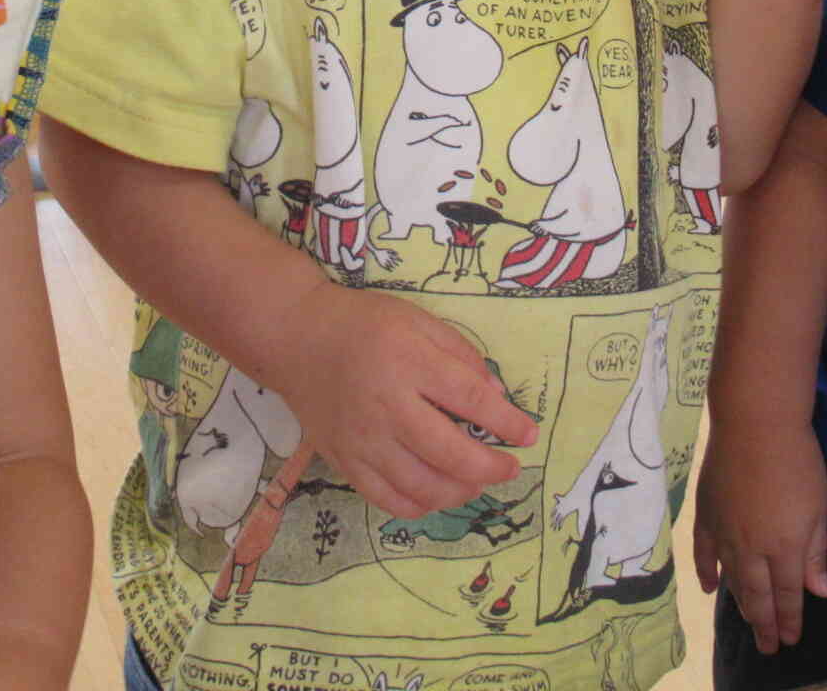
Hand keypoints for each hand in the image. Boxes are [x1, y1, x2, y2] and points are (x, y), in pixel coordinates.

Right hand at [278, 283, 537, 518]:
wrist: (297, 338)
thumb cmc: (364, 324)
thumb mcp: (418, 320)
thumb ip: (461, 354)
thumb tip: (496, 397)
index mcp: (410, 363)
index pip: (471, 401)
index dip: (507, 423)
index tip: (528, 435)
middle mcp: (387, 407)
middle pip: (451, 454)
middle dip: (491, 468)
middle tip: (509, 468)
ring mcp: (363, 440)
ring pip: (422, 487)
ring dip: (460, 491)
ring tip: (476, 482)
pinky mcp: (344, 461)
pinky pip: (388, 500)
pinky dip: (420, 505)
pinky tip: (436, 494)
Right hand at [693, 418, 826, 653]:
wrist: (755, 423)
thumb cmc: (798, 461)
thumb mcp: (819, 508)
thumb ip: (815, 552)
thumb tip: (819, 592)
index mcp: (785, 547)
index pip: (789, 594)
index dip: (791, 619)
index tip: (791, 640)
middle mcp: (752, 548)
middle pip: (758, 594)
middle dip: (765, 624)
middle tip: (768, 647)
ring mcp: (725, 532)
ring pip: (732, 579)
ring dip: (741, 605)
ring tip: (748, 624)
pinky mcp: (706, 514)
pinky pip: (703, 552)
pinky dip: (706, 572)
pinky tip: (710, 588)